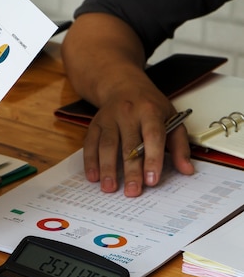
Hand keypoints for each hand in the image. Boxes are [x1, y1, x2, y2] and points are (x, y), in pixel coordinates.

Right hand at [61, 13, 194, 196]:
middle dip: (130, 170)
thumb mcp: (172, 118)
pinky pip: (90, 144)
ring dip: (107, 168)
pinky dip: (90, 161)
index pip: (152, 136)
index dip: (152, 159)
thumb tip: (186, 170)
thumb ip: (180, 145)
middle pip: (128, 145)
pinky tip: (93, 177)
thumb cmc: (150, 105)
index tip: (152, 180)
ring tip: (109, 188)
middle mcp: (128, 113)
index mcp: (150, 111)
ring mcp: (108, 118)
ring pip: (106, 145)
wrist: (122, 85)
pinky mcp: (94, 124)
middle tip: (131, 191)